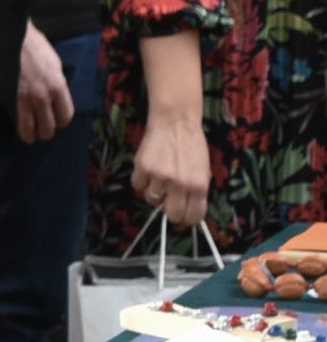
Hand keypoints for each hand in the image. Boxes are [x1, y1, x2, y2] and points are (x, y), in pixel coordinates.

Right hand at [16, 25, 74, 142]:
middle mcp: (43, 97)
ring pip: (31, 131)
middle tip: (42, 127)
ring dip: (32, 134)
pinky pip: (15, 122)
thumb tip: (56, 99)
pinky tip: (17, 125)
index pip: (65, 116)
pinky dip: (18, 127)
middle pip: (49, 128)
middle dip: (47, 130)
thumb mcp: (54, 64)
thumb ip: (56, 84)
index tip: (56, 119)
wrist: (8, 37)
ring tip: (30, 132)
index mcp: (58, 86)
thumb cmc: (33, 46)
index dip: (61, 121)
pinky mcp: (7, 100)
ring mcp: (24, 100)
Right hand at [132, 111, 210, 229]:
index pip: (193, 216)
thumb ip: (196, 190)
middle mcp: (180, 185)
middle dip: (170, 211)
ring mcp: (160, 177)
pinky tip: (148, 172)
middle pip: (172, 215)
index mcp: (199, 186)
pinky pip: (138, 186)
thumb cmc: (192, 145)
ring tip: (158, 180)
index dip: (188, 220)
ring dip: (155, 193)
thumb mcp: (204, 170)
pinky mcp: (143, 168)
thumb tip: (188, 208)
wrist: (175, 122)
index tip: (184, 216)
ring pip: (152, 200)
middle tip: (169, 202)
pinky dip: (141, 182)